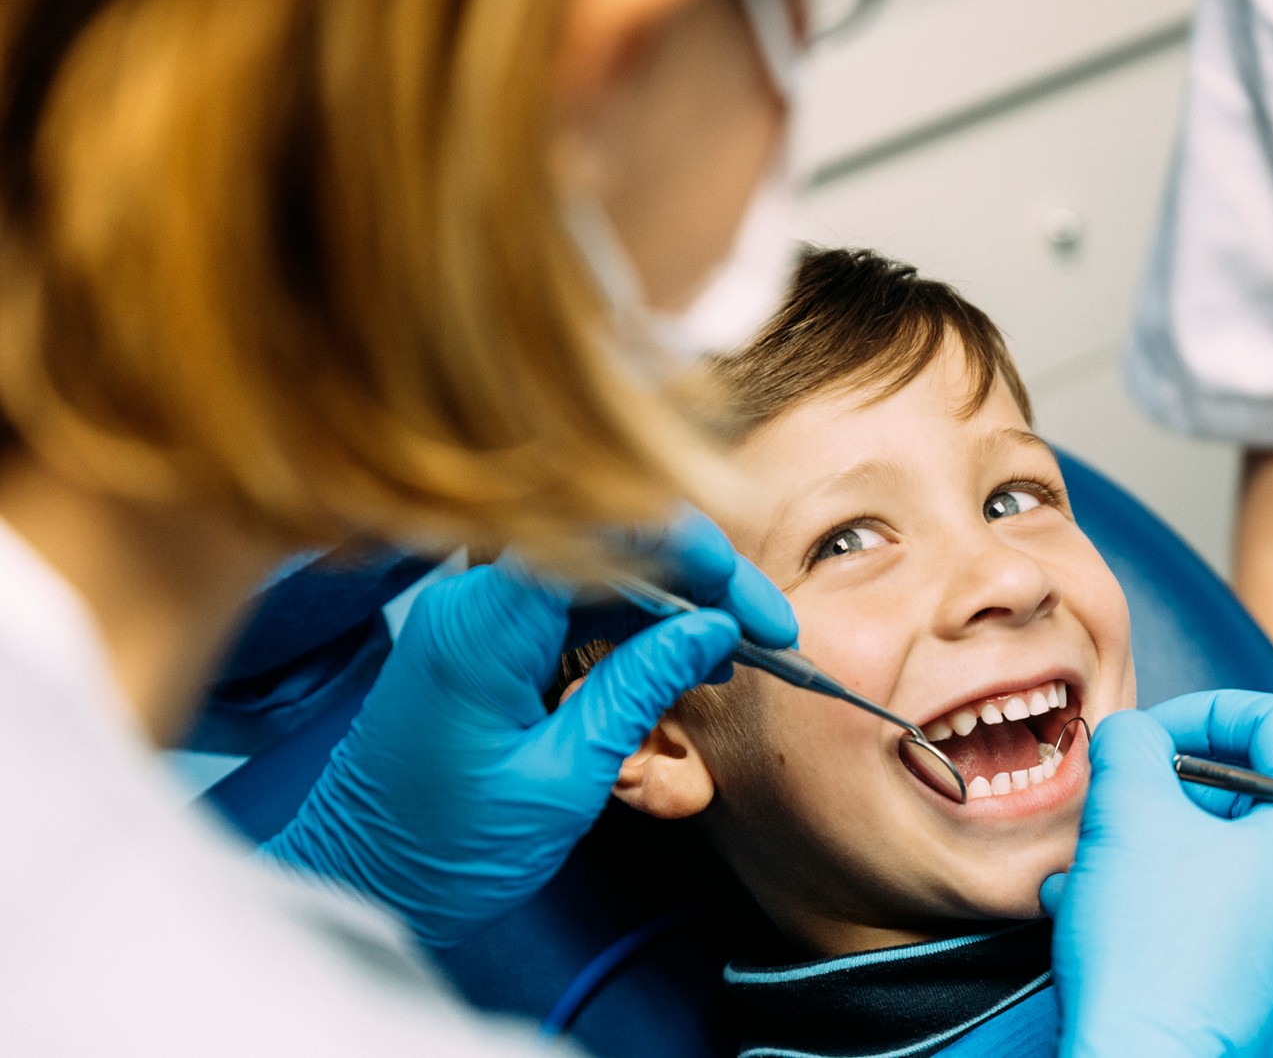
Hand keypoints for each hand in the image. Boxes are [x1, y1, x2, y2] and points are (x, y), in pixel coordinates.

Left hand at [263, 512, 794, 945]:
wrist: (360, 885)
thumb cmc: (442, 854)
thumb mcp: (564, 779)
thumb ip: (639, 690)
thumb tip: (714, 630)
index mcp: (482, 625)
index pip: (606, 533)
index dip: (697, 554)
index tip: (753, 609)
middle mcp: (472, 599)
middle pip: (609, 540)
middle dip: (700, 576)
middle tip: (766, 633)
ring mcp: (475, 612)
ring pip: (599, 566)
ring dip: (675, 598)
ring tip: (736, 650)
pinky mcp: (482, 635)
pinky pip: (572, 599)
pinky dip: (635, 619)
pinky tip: (681, 655)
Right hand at [1040, 690, 1272, 1057]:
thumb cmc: (1152, 951)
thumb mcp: (1126, 810)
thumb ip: (1132, 742)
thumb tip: (1136, 737)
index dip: (1205, 711)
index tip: (1148, 738)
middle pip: (1253, 803)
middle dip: (1166, 798)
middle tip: (1114, 811)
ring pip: (1232, 868)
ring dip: (1154, 856)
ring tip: (1089, 874)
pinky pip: (1231, 927)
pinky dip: (1171, 911)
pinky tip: (1103, 922)